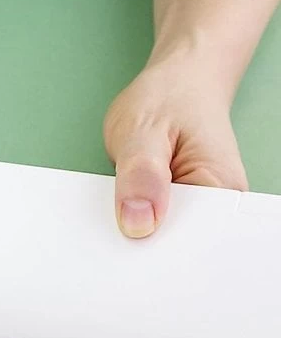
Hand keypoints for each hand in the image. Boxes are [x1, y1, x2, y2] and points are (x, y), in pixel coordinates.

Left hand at [103, 52, 247, 239]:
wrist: (180, 84)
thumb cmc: (169, 99)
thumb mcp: (142, 130)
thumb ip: (140, 174)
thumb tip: (138, 223)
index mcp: (220, 191)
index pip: (193, 243)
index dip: (157, 253)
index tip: (129, 253)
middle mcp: (214, 207)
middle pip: (175, 250)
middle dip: (141, 248)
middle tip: (115, 236)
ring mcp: (194, 211)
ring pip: (158, 243)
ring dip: (132, 236)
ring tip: (118, 221)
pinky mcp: (174, 211)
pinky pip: (149, 231)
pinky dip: (130, 225)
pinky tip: (120, 218)